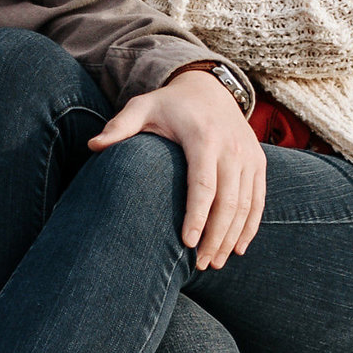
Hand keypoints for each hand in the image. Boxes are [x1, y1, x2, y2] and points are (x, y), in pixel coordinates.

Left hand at [90, 65, 264, 269]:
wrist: (208, 87)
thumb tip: (93, 146)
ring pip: (246, 205)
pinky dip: (251, 226)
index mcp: (203, 137)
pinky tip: (238, 248)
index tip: (186, 243)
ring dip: (232, 237)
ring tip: (214, 263)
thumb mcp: (142, 107)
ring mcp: (249, 155)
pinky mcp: (259, 162)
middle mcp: (232, 147)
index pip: (203, 185)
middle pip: (228, 201)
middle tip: (199, 264)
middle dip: (215, 237)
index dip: (197, 217)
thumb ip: (119, 127)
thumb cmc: (169, 105)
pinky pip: (259, 199)